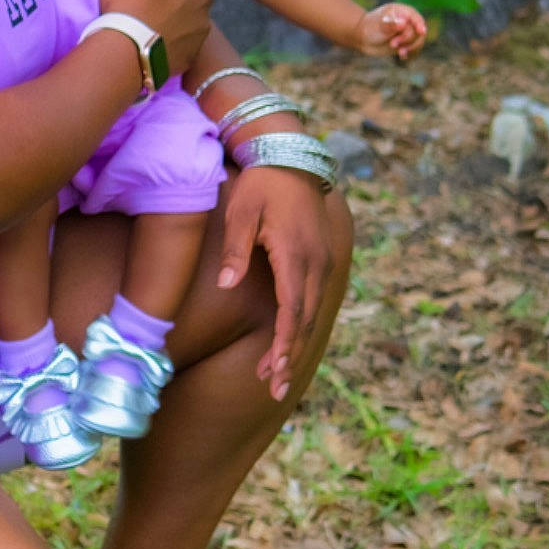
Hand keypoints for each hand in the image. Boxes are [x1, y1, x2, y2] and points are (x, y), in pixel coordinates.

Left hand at [217, 166, 338, 401]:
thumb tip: (226, 284)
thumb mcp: (242, 211)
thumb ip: (235, 249)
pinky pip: (313, 300)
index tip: (275, 370)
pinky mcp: (321, 259)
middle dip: (289, 357)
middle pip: (304, 320)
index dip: (284, 343)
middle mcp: (316, 263)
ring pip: (311, 313)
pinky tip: (287, 341)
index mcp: (296, 255)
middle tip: (273, 390)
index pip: (292, 310)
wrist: (292, 157)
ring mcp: (322, 261)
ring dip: (294, 344)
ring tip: (273, 376)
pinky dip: (300, 324)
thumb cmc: (261, 184)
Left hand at [356, 2, 426, 59]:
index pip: (415, 17)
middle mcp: (408, 21)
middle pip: (417, 31)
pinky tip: (402, 56)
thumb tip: (404, 23)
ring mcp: (408, 32)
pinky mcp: (406, 42)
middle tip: (392, 44)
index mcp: (402, 11)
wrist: (363, 38)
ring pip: (418, 41)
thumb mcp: (380, 26)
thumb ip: (391, 25)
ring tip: (400, 53)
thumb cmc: (370, 28)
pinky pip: (414, 49)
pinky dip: (410, 53)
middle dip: (407, 39)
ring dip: (410, 48)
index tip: (421, 32)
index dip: (419, 24)